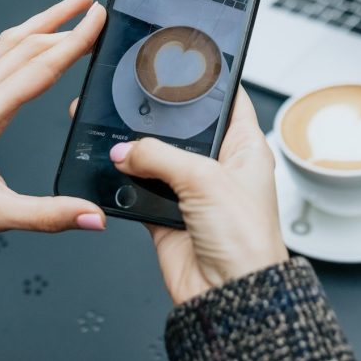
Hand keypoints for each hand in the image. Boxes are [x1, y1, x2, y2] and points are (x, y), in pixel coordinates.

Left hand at [0, 0, 107, 246]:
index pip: (37, 70)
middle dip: (63, 21)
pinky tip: (41, 31)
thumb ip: (50, 215)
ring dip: (44, 20)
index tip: (97, 20)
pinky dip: (26, 36)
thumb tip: (94, 216)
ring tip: (74, 2)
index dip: (72, 42)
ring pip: (10, 44)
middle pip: (24, 46)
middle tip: (96, 5)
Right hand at [71, 87, 288, 303]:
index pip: (228, 100)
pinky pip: (137, 191)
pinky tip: (113, 174)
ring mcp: (192, 191)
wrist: (230, 295)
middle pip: (183, 129)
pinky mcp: (167, 216)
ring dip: (135, 153)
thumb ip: (160, 156)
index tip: (185, 64)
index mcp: (245, 148)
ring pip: (155, 159)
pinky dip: (123, 185)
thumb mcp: (206, 180)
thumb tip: (126, 149)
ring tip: (113, 136)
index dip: (209, 82)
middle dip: (158, 120)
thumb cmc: (247, 240)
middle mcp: (219, 167)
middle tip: (132, 100)